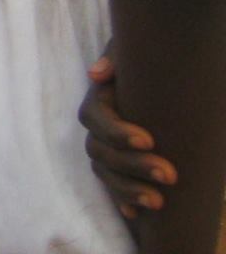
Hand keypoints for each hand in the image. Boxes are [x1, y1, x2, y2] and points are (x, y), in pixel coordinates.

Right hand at [80, 50, 175, 218]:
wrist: (169, 82)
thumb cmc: (151, 61)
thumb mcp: (135, 51)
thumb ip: (119, 57)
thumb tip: (97, 74)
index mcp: (100, 98)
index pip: (95, 119)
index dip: (117, 132)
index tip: (148, 140)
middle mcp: (99, 125)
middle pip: (100, 151)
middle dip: (133, 167)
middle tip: (170, 175)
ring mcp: (107, 147)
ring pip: (104, 172)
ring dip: (128, 189)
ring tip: (159, 202)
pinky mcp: (121, 165)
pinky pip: (112, 186)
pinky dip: (122, 200)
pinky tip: (137, 215)